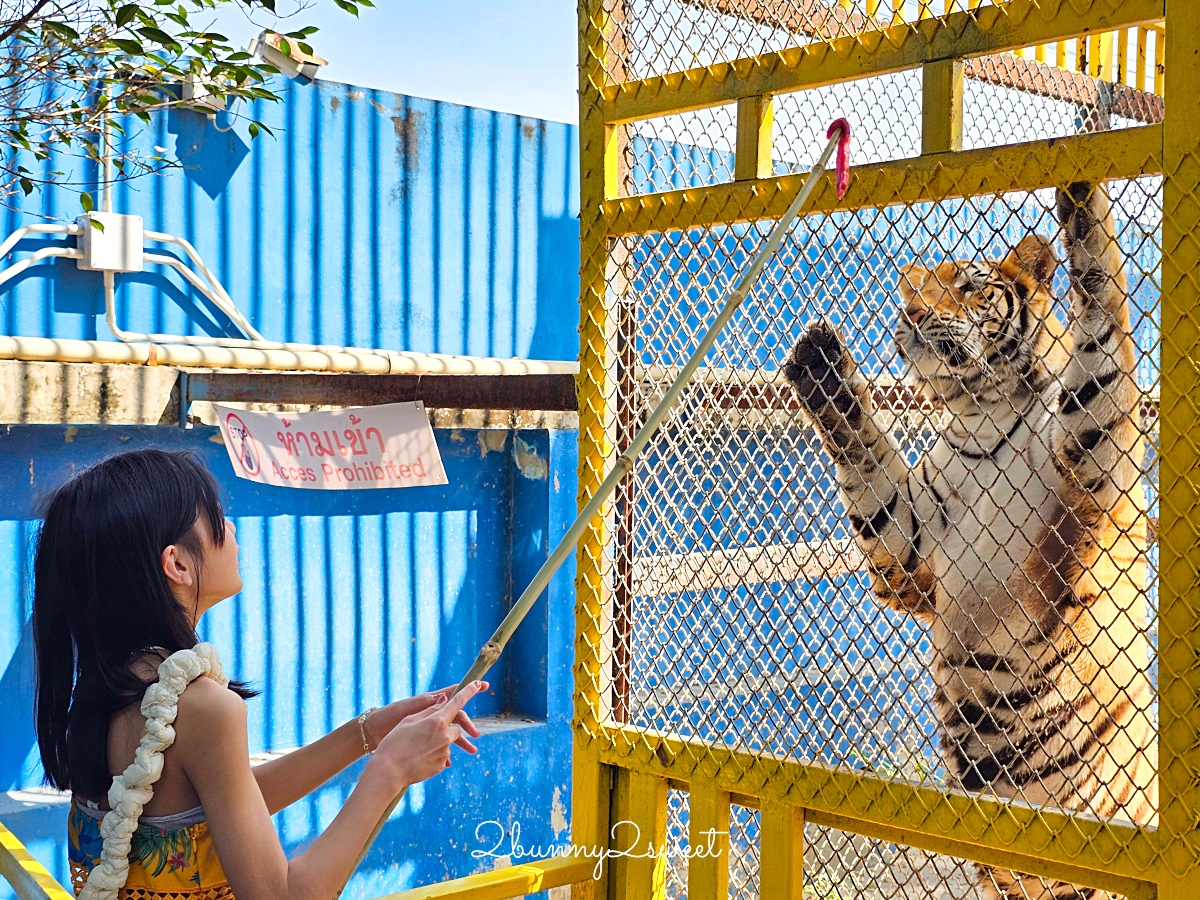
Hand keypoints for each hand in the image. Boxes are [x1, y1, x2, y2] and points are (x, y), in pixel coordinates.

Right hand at [367, 681, 487, 789]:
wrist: (388, 772)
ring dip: (437, 743)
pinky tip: (417, 758)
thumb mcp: (408, 721)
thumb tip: (444, 701)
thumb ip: (429, 710)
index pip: (458, 702)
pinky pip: (441, 756)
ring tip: (415, 749)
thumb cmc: (394, 743)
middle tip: (429, 733)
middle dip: (447, 729)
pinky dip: (432, 755)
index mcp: (437, 721)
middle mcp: (445, 736)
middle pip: (456, 728)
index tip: (478, 683)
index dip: (469, 691)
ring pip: (447, 743)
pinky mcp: (440, 766)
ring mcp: (444, 752)